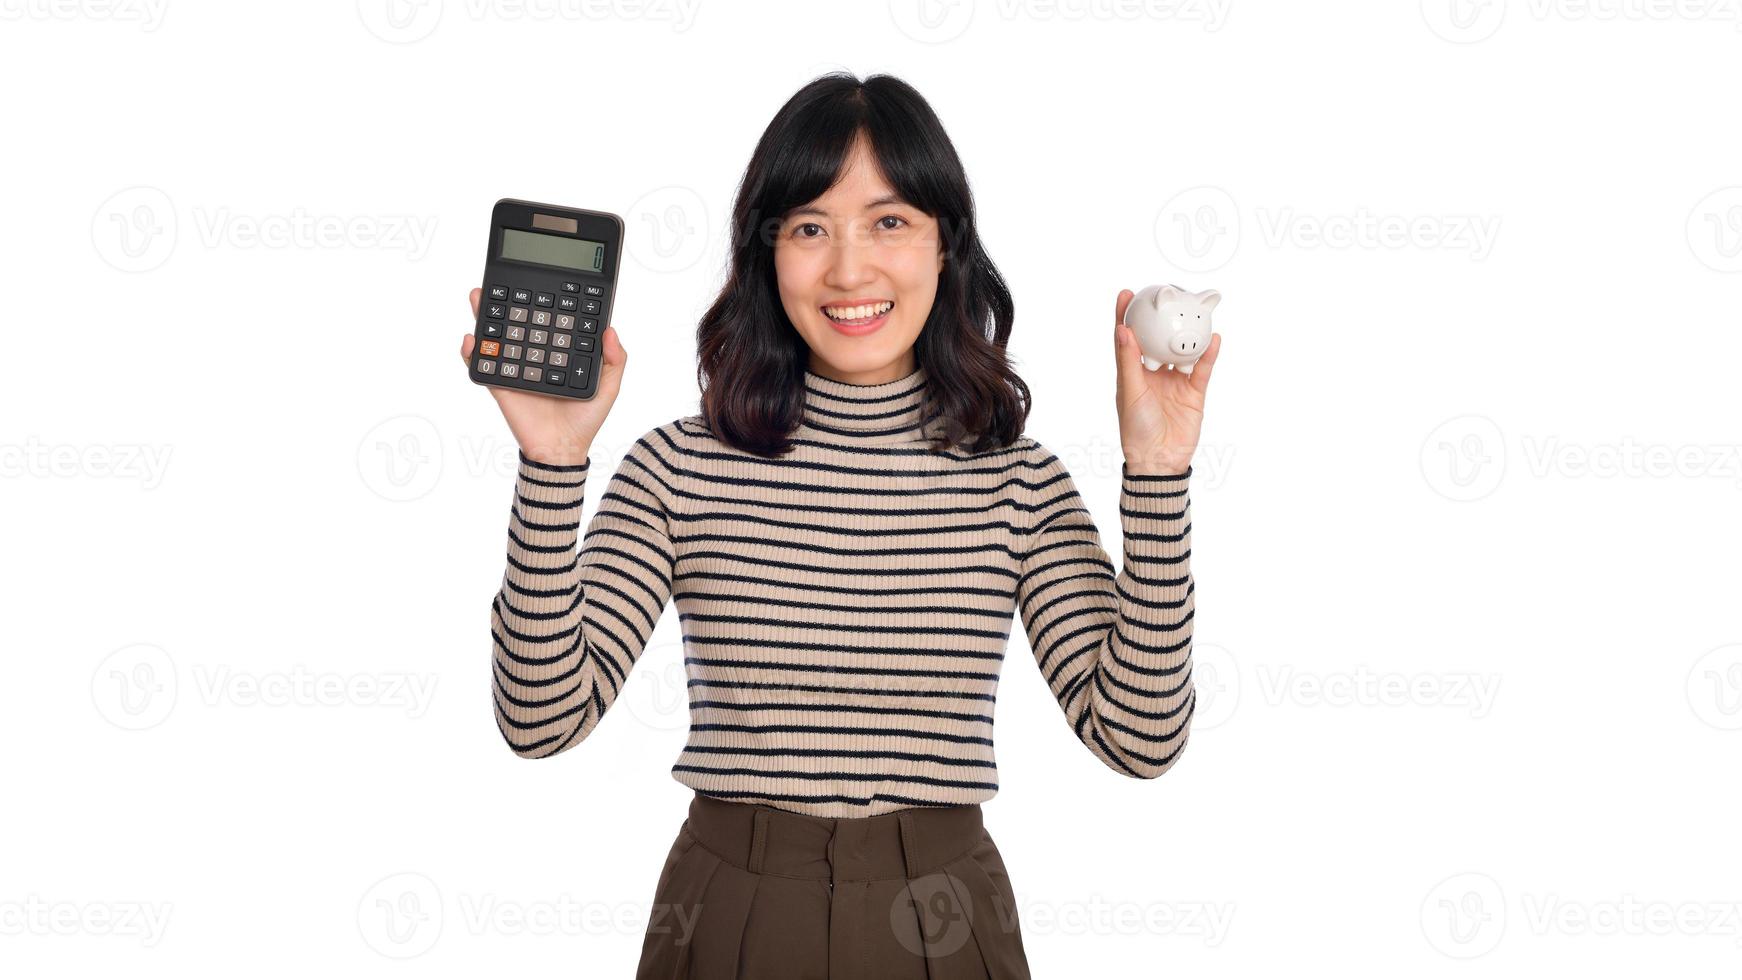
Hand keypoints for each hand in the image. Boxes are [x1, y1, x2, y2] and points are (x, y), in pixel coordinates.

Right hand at [458, 287, 626, 465]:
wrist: (562, 451)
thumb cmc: (585, 420)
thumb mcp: (608, 387)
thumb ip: (615, 359)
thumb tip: (611, 330)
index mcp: (558, 352)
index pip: (548, 320)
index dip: (543, 299)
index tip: (540, 279)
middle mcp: (534, 355)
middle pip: (517, 322)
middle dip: (506, 300)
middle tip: (499, 282)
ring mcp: (515, 368)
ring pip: (496, 337)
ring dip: (484, 316)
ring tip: (478, 297)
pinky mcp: (500, 385)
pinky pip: (481, 366)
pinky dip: (472, 352)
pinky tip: (472, 338)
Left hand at [1112, 288, 1220, 474]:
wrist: (1159, 461)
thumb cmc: (1136, 429)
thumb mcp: (1129, 391)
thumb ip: (1128, 361)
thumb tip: (1122, 329)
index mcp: (1132, 373)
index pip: (1128, 339)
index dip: (1126, 316)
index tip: (1127, 293)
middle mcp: (1154, 373)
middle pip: (1158, 339)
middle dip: (1161, 318)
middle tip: (1166, 293)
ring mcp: (1175, 381)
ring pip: (1182, 350)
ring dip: (1187, 332)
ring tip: (1193, 308)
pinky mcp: (1194, 392)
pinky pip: (1202, 368)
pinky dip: (1208, 353)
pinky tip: (1213, 337)